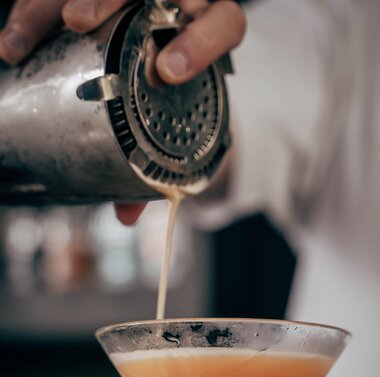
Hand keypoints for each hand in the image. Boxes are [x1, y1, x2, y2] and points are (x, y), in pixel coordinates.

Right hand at [0, 0, 244, 222]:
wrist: (164, 65)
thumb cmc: (172, 101)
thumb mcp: (170, 127)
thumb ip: (153, 165)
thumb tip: (124, 216)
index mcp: (211, 36)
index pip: (223, 24)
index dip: (202, 42)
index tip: (168, 71)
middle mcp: (180, 5)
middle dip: (110, 0)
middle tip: (79, 23)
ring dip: (56, 3)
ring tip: (25, 37)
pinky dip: (33, 14)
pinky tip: (11, 43)